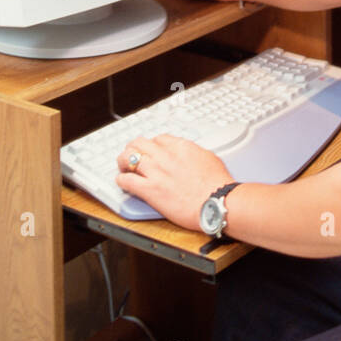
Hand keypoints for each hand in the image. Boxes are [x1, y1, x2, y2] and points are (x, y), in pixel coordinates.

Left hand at [116, 134, 232, 228]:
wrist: (217, 202)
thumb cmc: (218, 185)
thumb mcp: (208, 158)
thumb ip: (193, 153)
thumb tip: (188, 154)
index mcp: (181, 147)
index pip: (158, 139)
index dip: (152, 146)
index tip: (151, 152)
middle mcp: (166, 156)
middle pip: (139, 143)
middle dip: (134, 148)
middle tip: (132, 156)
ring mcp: (157, 172)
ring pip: (128, 157)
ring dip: (123, 161)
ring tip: (123, 167)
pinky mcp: (150, 190)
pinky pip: (126, 180)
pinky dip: (122, 180)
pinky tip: (123, 183)